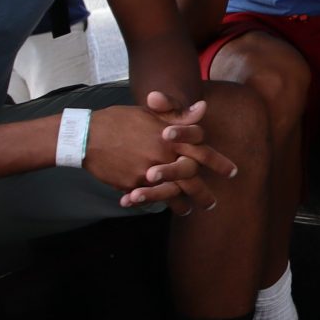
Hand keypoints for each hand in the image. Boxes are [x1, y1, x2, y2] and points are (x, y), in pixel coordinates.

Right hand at [84, 102, 237, 213]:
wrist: (86, 135)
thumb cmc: (119, 121)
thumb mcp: (151, 114)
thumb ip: (178, 115)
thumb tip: (203, 108)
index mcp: (170, 137)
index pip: (202, 152)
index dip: (219, 162)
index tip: (233, 172)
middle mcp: (162, 156)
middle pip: (190, 179)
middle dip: (203, 193)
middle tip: (213, 204)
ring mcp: (146, 172)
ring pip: (171, 193)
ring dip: (181, 204)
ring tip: (187, 212)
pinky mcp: (131, 184)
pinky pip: (146, 197)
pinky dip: (153, 203)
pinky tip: (159, 208)